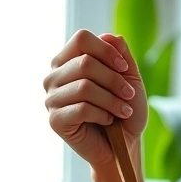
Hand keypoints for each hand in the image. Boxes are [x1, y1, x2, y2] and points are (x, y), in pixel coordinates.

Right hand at [43, 30, 146, 168]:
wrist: (122, 146)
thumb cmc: (124, 110)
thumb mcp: (129, 78)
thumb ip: (121, 54)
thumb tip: (109, 36)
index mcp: (68, 61)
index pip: (81, 39)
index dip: (106, 50)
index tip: (124, 68)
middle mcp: (54, 77)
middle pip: (85, 63)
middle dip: (114, 80)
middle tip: (128, 95)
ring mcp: (51, 99)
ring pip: (84, 87)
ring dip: (112, 99)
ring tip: (123, 111)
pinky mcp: (55, 120)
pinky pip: (82, 109)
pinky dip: (102, 114)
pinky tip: (108, 121)